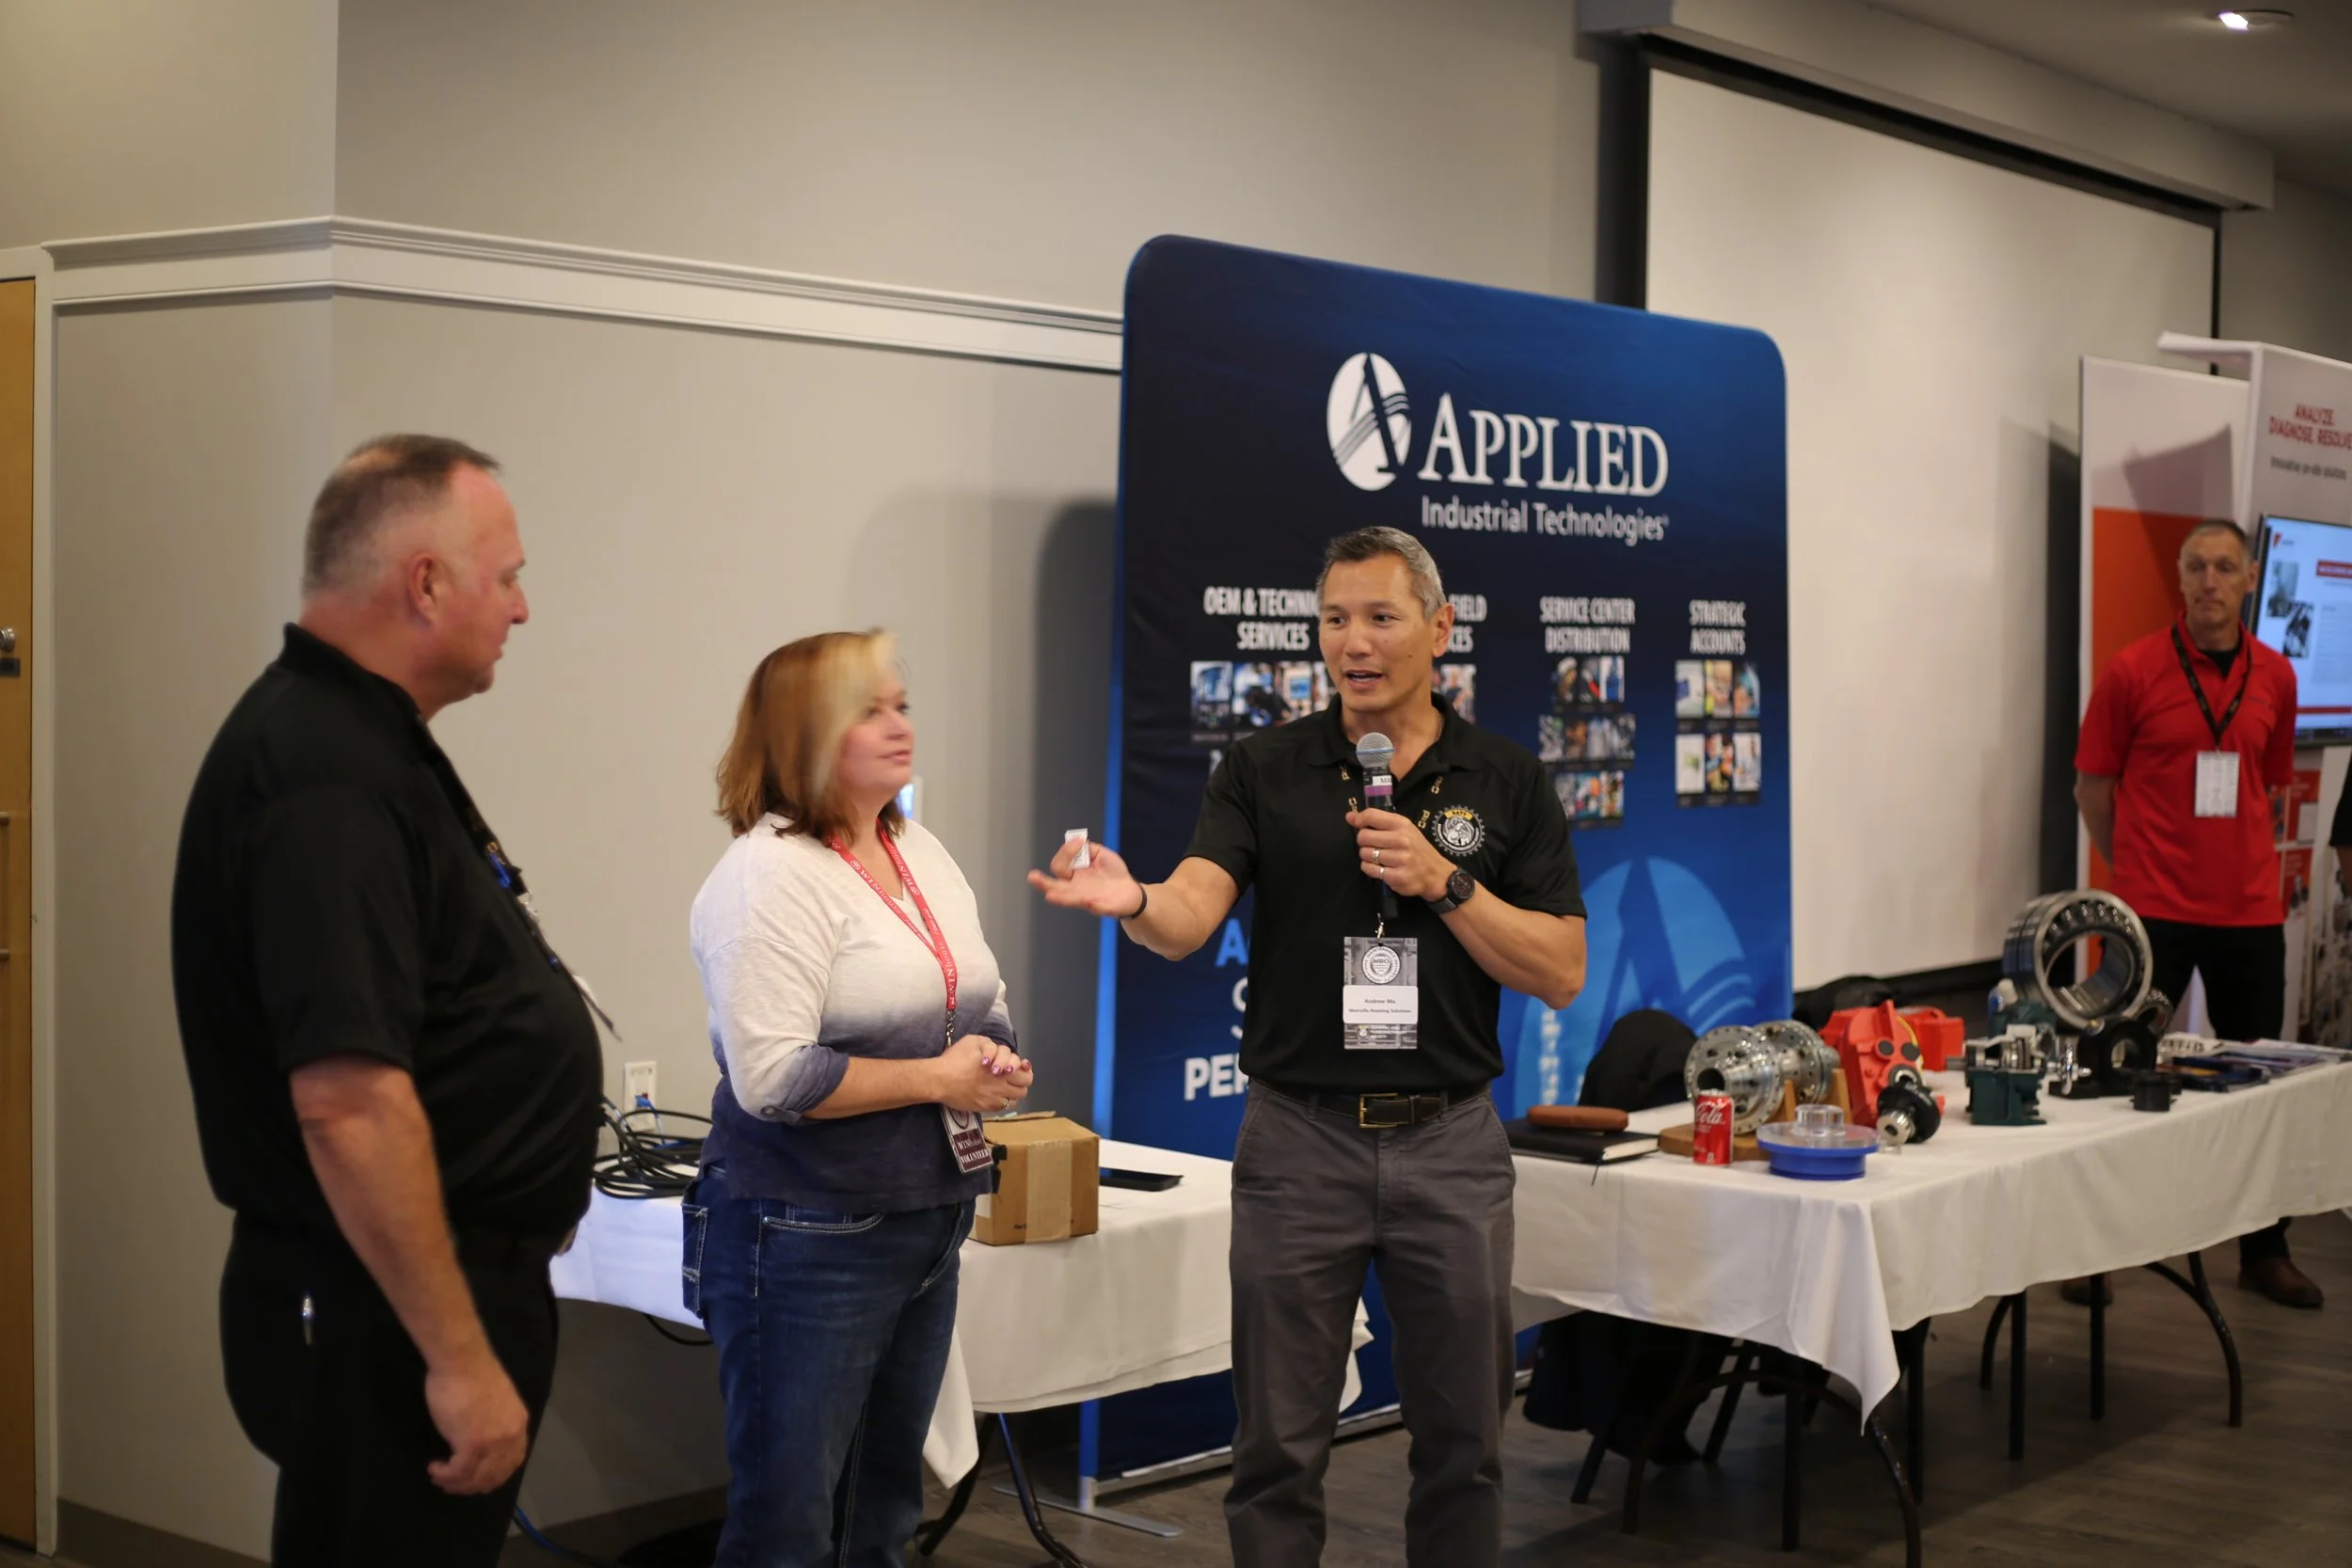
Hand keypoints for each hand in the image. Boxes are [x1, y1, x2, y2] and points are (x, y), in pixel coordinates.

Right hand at [424, 1350, 530, 1494]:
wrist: (462, 1361)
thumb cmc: (472, 1374)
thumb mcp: (496, 1401)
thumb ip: (495, 1422)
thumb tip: (482, 1437)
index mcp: (518, 1423)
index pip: (513, 1461)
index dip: (494, 1475)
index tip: (477, 1479)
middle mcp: (511, 1436)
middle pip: (495, 1475)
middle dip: (473, 1485)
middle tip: (453, 1484)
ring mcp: (493, 1442)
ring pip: (476, 1477)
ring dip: (456, 1483)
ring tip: (440, 1478)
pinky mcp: (472, 1445)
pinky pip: (459, 1471)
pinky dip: (445, 1475)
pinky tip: (435, 1468)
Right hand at [933, 1034, 1030, 1113]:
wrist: (940, 1080)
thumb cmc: (955, 1059)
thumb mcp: (973, 1041)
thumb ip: (990, 1045)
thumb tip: (997, 1052)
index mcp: (1001, 1067)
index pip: (1025, 1071)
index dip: (1024, 1068)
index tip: (1021, 1067)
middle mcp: (1001, 1084)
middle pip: (1025, 1086)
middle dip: (1022, 1079)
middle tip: (1012, 1076)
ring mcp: (995, 1097)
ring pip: (1016, 1098)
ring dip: (1014, 1091)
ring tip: (1005, 1086)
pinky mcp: (986, 1107)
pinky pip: (1004, 1107)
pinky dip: (1004, 1100)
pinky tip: (995, 1094)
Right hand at [1027, 838, 1146, 918]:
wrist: (1131, 891)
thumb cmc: (1112, 873)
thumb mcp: (1100, 854)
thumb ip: (1087, 848)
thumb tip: (1077, 840)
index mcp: (1072, 875)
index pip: (1059, 865)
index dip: (1066, 852)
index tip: (1078, 842)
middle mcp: (1074, 889)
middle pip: (1054, 887)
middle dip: (1042, 883)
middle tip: (1032, 877)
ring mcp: (1087, 899)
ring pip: (1070, 899)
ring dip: (1061, 898)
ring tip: (1051, 896)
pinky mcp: (1103, 907)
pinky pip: (1097, 907)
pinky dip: (1094, 905)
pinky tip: (1089, 902)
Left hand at [1347, 808, 1452, 901]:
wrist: (1436, 873)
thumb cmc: (1416, 849)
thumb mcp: (1404, 829)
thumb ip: (1377, 821)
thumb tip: (1349, 816)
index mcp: (1402, 825)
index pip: (1372, 816)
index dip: (1359, 819)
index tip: (1357, 824)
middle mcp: (1401, 840)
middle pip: (1363, 836)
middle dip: (1363, 842)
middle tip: (1373, 846)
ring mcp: (1400, 859)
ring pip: (1365, 854)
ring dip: (1367, 857)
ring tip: (1378, 858)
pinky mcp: (1397, 877)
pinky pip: (1370, 870)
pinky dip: (1369, 869)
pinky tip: (1379, 868)